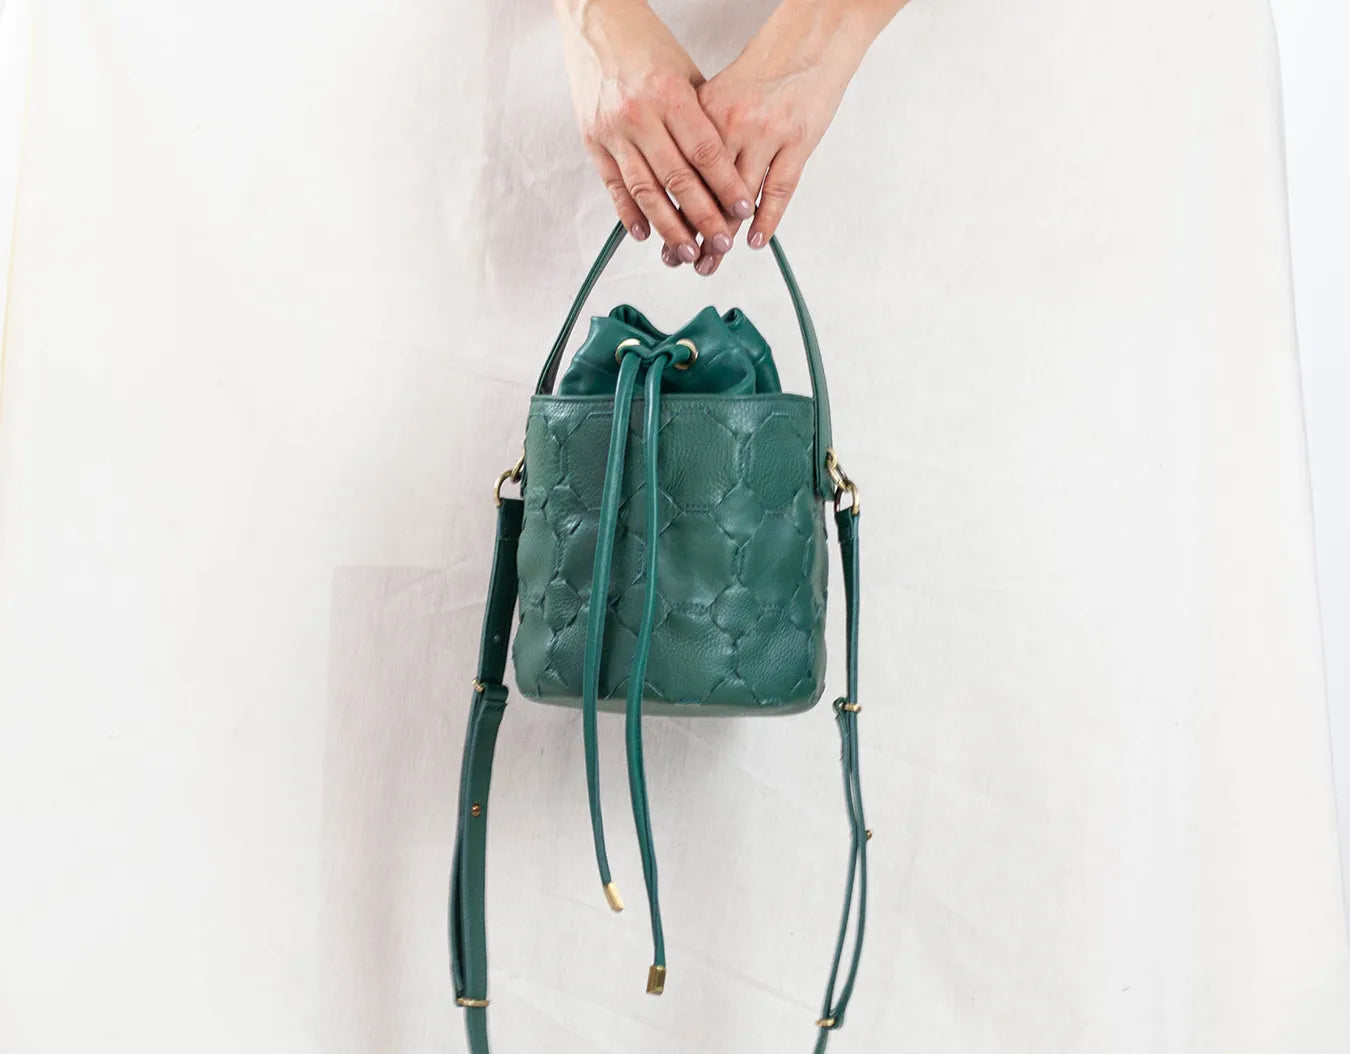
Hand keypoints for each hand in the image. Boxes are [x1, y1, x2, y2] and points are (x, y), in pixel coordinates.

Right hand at [554, 0, 755, 268]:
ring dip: (667, 227)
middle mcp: (639, 115)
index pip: (705, 152)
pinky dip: (629, 213)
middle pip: (677, 179)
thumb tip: (724, 168)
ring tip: (686, 253)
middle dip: (701, 217)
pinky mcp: (591, 140)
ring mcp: (612, 130)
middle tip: (720, 246)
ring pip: (644, 190)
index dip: (725, 185)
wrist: (595, 21)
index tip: (743, 210)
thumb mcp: (685, 73)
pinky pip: (613, 185)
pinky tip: (644, 234)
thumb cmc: (648, 45)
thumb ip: (701, 119)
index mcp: (669, 94)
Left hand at [693, 2, 877, 273]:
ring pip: (738, 196)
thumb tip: (682, 181)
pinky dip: (766, 220)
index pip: (681, 174)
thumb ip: (701, 134)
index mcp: (704, 113)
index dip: (672, 212)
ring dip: (725, 235)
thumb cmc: (763, 70)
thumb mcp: (720, 96)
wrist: (808, 40)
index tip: (665, 240)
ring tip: (715, 261)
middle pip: (705, 191)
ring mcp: (766, 133)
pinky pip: (779, 189)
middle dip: (694, 233)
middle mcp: (731, 124)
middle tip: (687, 262)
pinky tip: (755, 242)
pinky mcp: (798, 140)